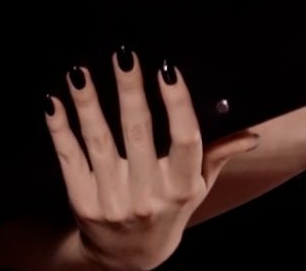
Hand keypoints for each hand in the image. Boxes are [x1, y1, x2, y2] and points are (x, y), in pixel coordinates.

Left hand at [46, 50, 259, 270]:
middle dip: (130, 90)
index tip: (168, 69)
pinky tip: (53, 102)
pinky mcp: (82, 203)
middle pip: (138, 133)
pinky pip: (69, 158)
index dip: (177, 104)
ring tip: (80, 71)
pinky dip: (60, 129)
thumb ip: (219, 156)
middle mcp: (148, 196)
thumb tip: (252, 136)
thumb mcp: (197, 188)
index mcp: (181, 187)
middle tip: (123, 54)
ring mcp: (112, 201)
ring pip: (99, 142)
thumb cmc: (168, 211)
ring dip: (88, 103)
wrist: (129, 258)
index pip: (184, 140)